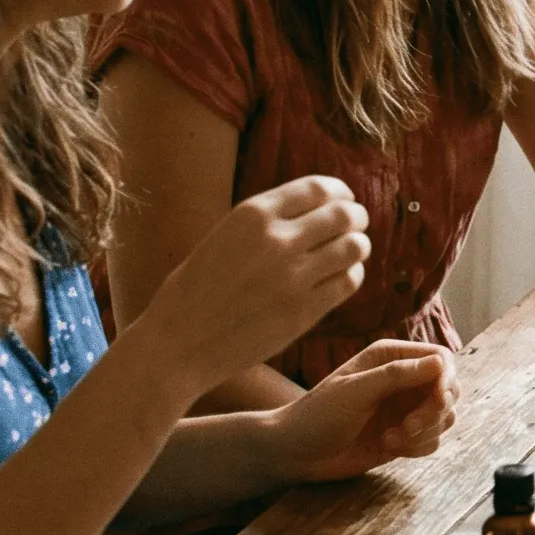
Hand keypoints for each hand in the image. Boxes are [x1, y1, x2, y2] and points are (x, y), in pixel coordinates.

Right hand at [136, 176, 370, 404]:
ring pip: (353, 247)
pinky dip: (352, 275)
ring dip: (359, 246)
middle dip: (356, 217)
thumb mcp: (223, 237)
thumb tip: (316, 206)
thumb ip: (265, 221)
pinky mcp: (303, 312)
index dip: (340, 192)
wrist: (174, 347)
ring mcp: (292, 277)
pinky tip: (342, 278)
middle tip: (357, 225)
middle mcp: (276, 240)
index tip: (345, 200)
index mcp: (252, 214)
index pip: (318, 187)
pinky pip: (348, 282)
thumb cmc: (193, 292)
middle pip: (343, 214)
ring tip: (353, 251)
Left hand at [269, 340, 461, 482]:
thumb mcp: (355, 391)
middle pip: (449, 389)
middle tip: (409, 427)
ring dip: (425, 431)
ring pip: (444, 417)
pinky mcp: (404, 436)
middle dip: (435, 411)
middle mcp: (404, 380)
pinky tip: (388, 447)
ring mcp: (405, 409)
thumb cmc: (318, 414)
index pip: (440, 359)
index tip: (438, 401)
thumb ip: (397, 375)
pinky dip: (418, 447)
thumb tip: (440, 362)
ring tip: (392, 439)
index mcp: (392, 358)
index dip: (447, 379)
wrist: (295, 453)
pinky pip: (432, 440)